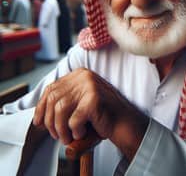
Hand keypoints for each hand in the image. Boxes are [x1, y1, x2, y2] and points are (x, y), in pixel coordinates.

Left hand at [33, 68, 148, 159]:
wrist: (123, 121)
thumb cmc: (100, 114)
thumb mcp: (79, 103)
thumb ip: (62, 102)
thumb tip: (37, 117)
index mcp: (79, 74)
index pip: (51, 88)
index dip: (41, 107)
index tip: (39, 123)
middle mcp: (84, 76)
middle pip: (53, 99)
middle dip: (50, 121)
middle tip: (57, 135)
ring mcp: (90, 86)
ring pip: (60, 110)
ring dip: (61, 129)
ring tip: (68, 137)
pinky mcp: (94, 99)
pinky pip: (73, 120)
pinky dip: (75, 131)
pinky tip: (82, 132)